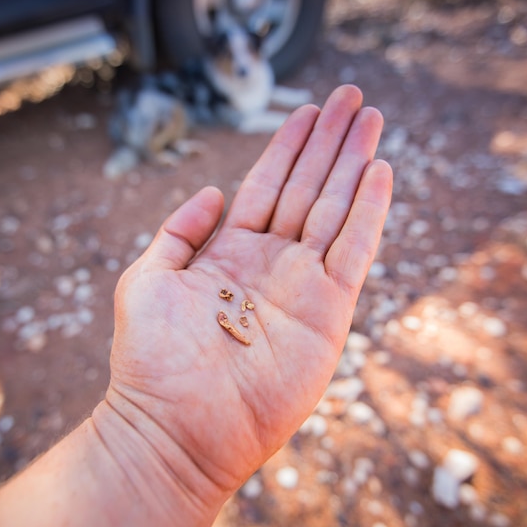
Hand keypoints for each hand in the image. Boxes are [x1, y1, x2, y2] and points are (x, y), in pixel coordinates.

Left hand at [102, 85, 392, 504]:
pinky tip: (380, 173)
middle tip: (353, 97)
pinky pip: (353, 253)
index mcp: (229, 253)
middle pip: (307, 189)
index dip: (288, 145)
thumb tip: (212, 192)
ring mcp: (302, 288)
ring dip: (354, 165)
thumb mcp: (147, 279)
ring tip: (371, 120)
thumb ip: (178, 233)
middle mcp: (270, 265)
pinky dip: (369, 213)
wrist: (175, 429)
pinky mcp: (328, 315)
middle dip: (329, 142)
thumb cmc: (152, 361)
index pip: (266, 185)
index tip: (309, 108)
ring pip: (335, 210)